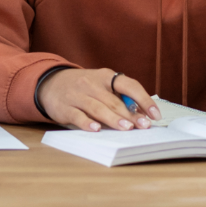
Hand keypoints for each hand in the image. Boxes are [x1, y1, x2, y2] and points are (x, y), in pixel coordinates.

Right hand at [39, 67, 159, 131]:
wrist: (51, 83)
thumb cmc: (84, 88)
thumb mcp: (101, 86)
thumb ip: (119, 98)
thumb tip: (141, 115)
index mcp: (105, 77)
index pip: (129, 86)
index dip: (144, 100)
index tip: (155, 115)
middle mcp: (91, 84)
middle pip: (114, 101)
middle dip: (130, 114)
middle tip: (143, 126)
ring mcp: (77, 96)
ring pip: (98, 108)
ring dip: (113, 119)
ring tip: (126, 128)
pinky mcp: (65, 108)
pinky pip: (77, 116)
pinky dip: (87, 123)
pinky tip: (96, 129)